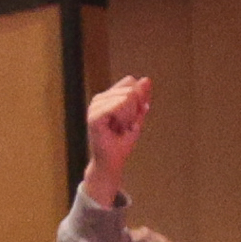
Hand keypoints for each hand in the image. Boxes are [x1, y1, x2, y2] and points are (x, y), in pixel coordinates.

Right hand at [83, 74, 150, 204]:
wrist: (112, 162)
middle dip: (135, 109)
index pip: (129, 82)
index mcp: (107, 97)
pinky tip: (118, 127)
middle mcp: (99, 99)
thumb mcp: (137, 116)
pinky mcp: (94, 117)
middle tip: (124, 126)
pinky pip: (118, 105)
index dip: (138, 98)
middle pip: (130, 90)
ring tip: (119, 128)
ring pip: (126, 97)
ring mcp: (95, 107)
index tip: (132, 117)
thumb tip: (146, 79)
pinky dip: (124, 117)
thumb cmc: (122, 142)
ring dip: (129, 115)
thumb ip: (141, 98)